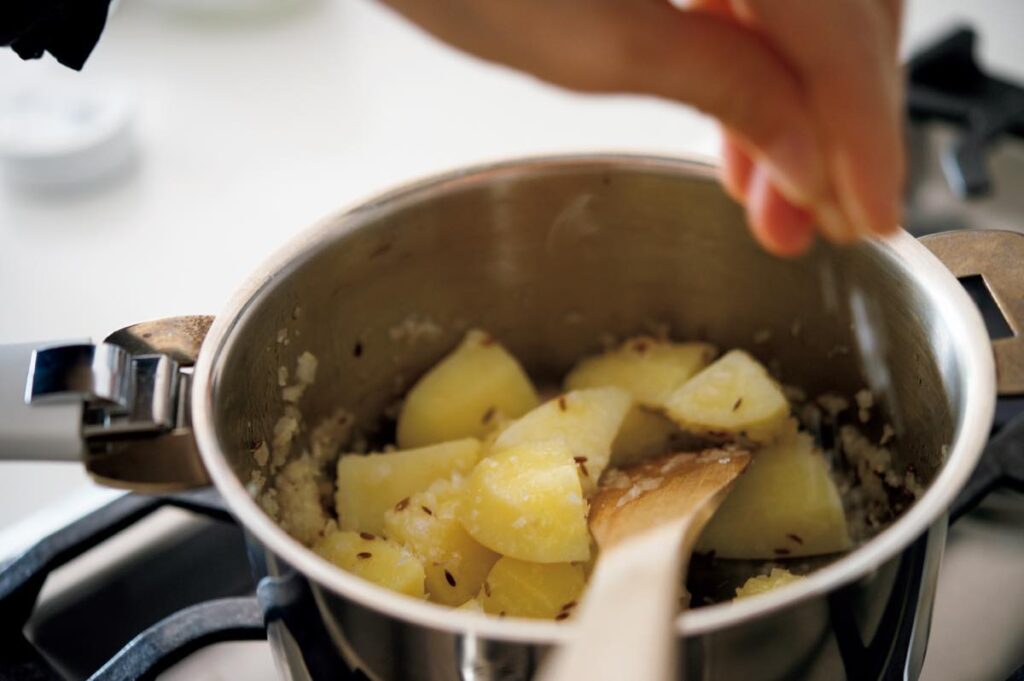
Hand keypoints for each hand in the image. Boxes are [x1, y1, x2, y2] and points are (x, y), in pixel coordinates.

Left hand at [376, 0, 903, 255]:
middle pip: (845, 17)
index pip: (840, 34)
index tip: (869, 216)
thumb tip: (805, 154)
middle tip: (820, 219)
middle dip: (835, 128)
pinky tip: (745, 130)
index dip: (863, 136)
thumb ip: (724, 88)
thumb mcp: (592, 44)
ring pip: (807, 10)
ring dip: (799, 104)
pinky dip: (758, 64)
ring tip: (774, 200)